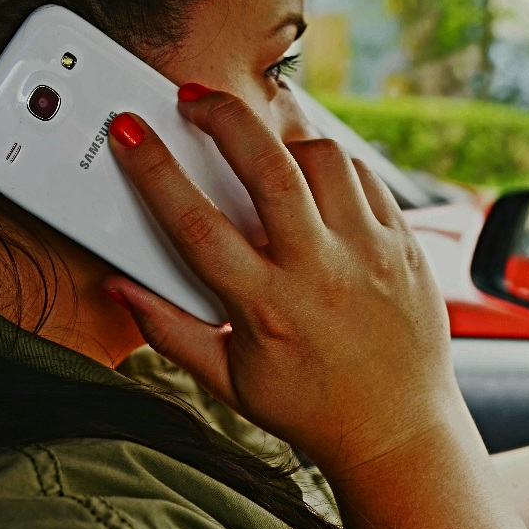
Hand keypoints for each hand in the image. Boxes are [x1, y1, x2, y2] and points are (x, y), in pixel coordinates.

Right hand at [102, 91, 455, 474]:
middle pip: (268, 168)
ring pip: (324, 159)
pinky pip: (366, 177)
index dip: (153, 168)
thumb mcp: (230, 381)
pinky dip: (333, 164)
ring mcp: (369, 253)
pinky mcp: (404, 245)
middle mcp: (321, 272)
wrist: (399, 428)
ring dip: (284, 140)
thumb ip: (171, 331)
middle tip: (196, 100)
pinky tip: (314, 177)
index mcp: (268, 307)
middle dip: (223, 117)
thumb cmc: (313, 408)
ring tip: (262, 149)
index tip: (130, 131)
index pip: (196, 223)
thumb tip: (123, 289)